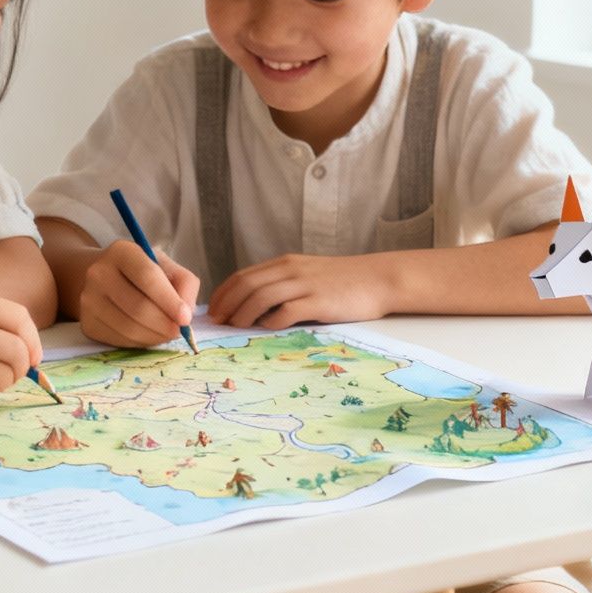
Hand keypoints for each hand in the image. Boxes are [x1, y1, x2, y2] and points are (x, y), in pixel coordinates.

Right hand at [77, 241, 200, 348]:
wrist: (105, 279)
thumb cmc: (141, 273)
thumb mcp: (166, 266)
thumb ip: (184, 284)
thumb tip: (186, 315)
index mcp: (122, 251)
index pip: (147, 276)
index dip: (169, 300)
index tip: (185, 318)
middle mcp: (99, 272)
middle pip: (138, 307)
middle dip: (165, 324)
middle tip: (179, 331)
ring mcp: (89, 299)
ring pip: (129, 328)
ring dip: (155, 336)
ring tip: (166, 332)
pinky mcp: (87, 323)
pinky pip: (120, 340)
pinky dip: (141, 342)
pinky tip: (148, 333)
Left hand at [208, 254, 389, 328]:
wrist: (378, 279)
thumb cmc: (343, 282)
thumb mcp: (307, 275)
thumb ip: (283, 286)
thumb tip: (254, 309)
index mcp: (286, 264)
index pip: (244, 276)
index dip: (223, 293)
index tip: (213, 310)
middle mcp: (291, 271)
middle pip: (247, 285)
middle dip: (226, 304)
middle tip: (217, 322)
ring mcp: (305, 285)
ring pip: (262, 296)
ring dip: (243, 313)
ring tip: (235, 327)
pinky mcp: (320, 302)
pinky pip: (288, 310)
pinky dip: (272, 320)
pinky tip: (266, 328)